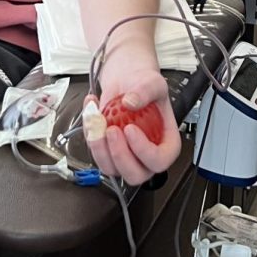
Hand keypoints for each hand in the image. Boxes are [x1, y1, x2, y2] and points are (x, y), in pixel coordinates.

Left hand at [85, 61, 179, 185]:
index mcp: (167, 145)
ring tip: (97, 118)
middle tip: (112, 130)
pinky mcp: (107, 152)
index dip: (144, 151)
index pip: (159, 161)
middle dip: (119, 155)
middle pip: (135, 174)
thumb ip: (145, 91)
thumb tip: (131, 102)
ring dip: (99, 146)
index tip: (131, 129)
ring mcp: (126, 157)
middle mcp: (147, 156)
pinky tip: (92, 110)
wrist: (127, 83)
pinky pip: (96, 153)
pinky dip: (90, 132)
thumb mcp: (152, 82)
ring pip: (111, 168)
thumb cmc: (144, 86)